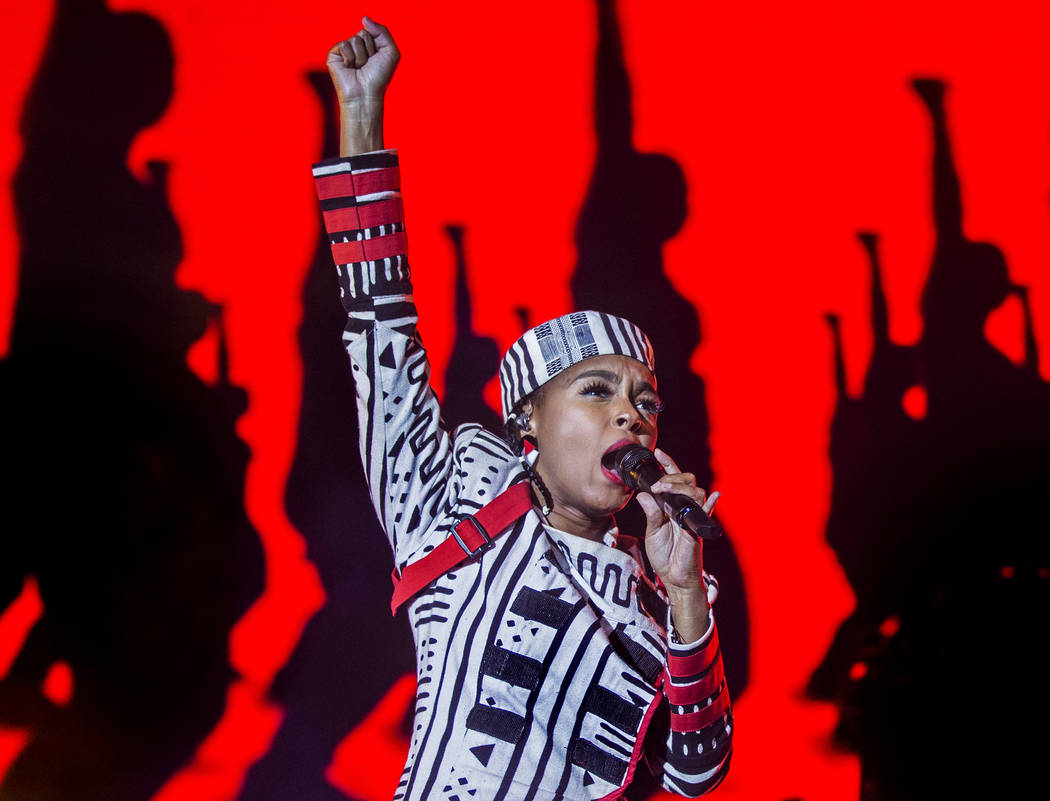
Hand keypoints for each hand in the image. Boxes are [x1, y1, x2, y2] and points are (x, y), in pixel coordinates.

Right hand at [327, 16, 399, 106]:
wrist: (366, 94)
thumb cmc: (379, 77)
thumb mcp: (391, 52)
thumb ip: (383, 31)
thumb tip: (364, 18)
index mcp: (368, 44)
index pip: (371, 31)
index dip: (377, 46)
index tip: (376, 60)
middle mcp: (355, 46)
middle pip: (363, 34)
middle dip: (369, 50)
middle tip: (367, 65)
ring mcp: (344, 50)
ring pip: (354, 40)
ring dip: (361, 57)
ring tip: (359, 69)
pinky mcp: (333, 55)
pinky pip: (344, 45)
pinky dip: (350, 58)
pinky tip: (349, 69)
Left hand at [635, 448, 719, 593]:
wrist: (674, 578)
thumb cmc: (665, 555)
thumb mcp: (652, 532)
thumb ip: (651, 513)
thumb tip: (644, 494)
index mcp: (673, 506)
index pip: (673, 480)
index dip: (668, 464)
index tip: (658, 452)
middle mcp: (685, 509)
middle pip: (688, 481)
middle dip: (672, 475)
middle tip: (658, 482)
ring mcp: (692, 518)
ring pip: (696, 492)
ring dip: (679, 487)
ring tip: (665, 487)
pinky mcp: (697, 531)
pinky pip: (706, 514)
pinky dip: (710, 505)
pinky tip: (714, 497)